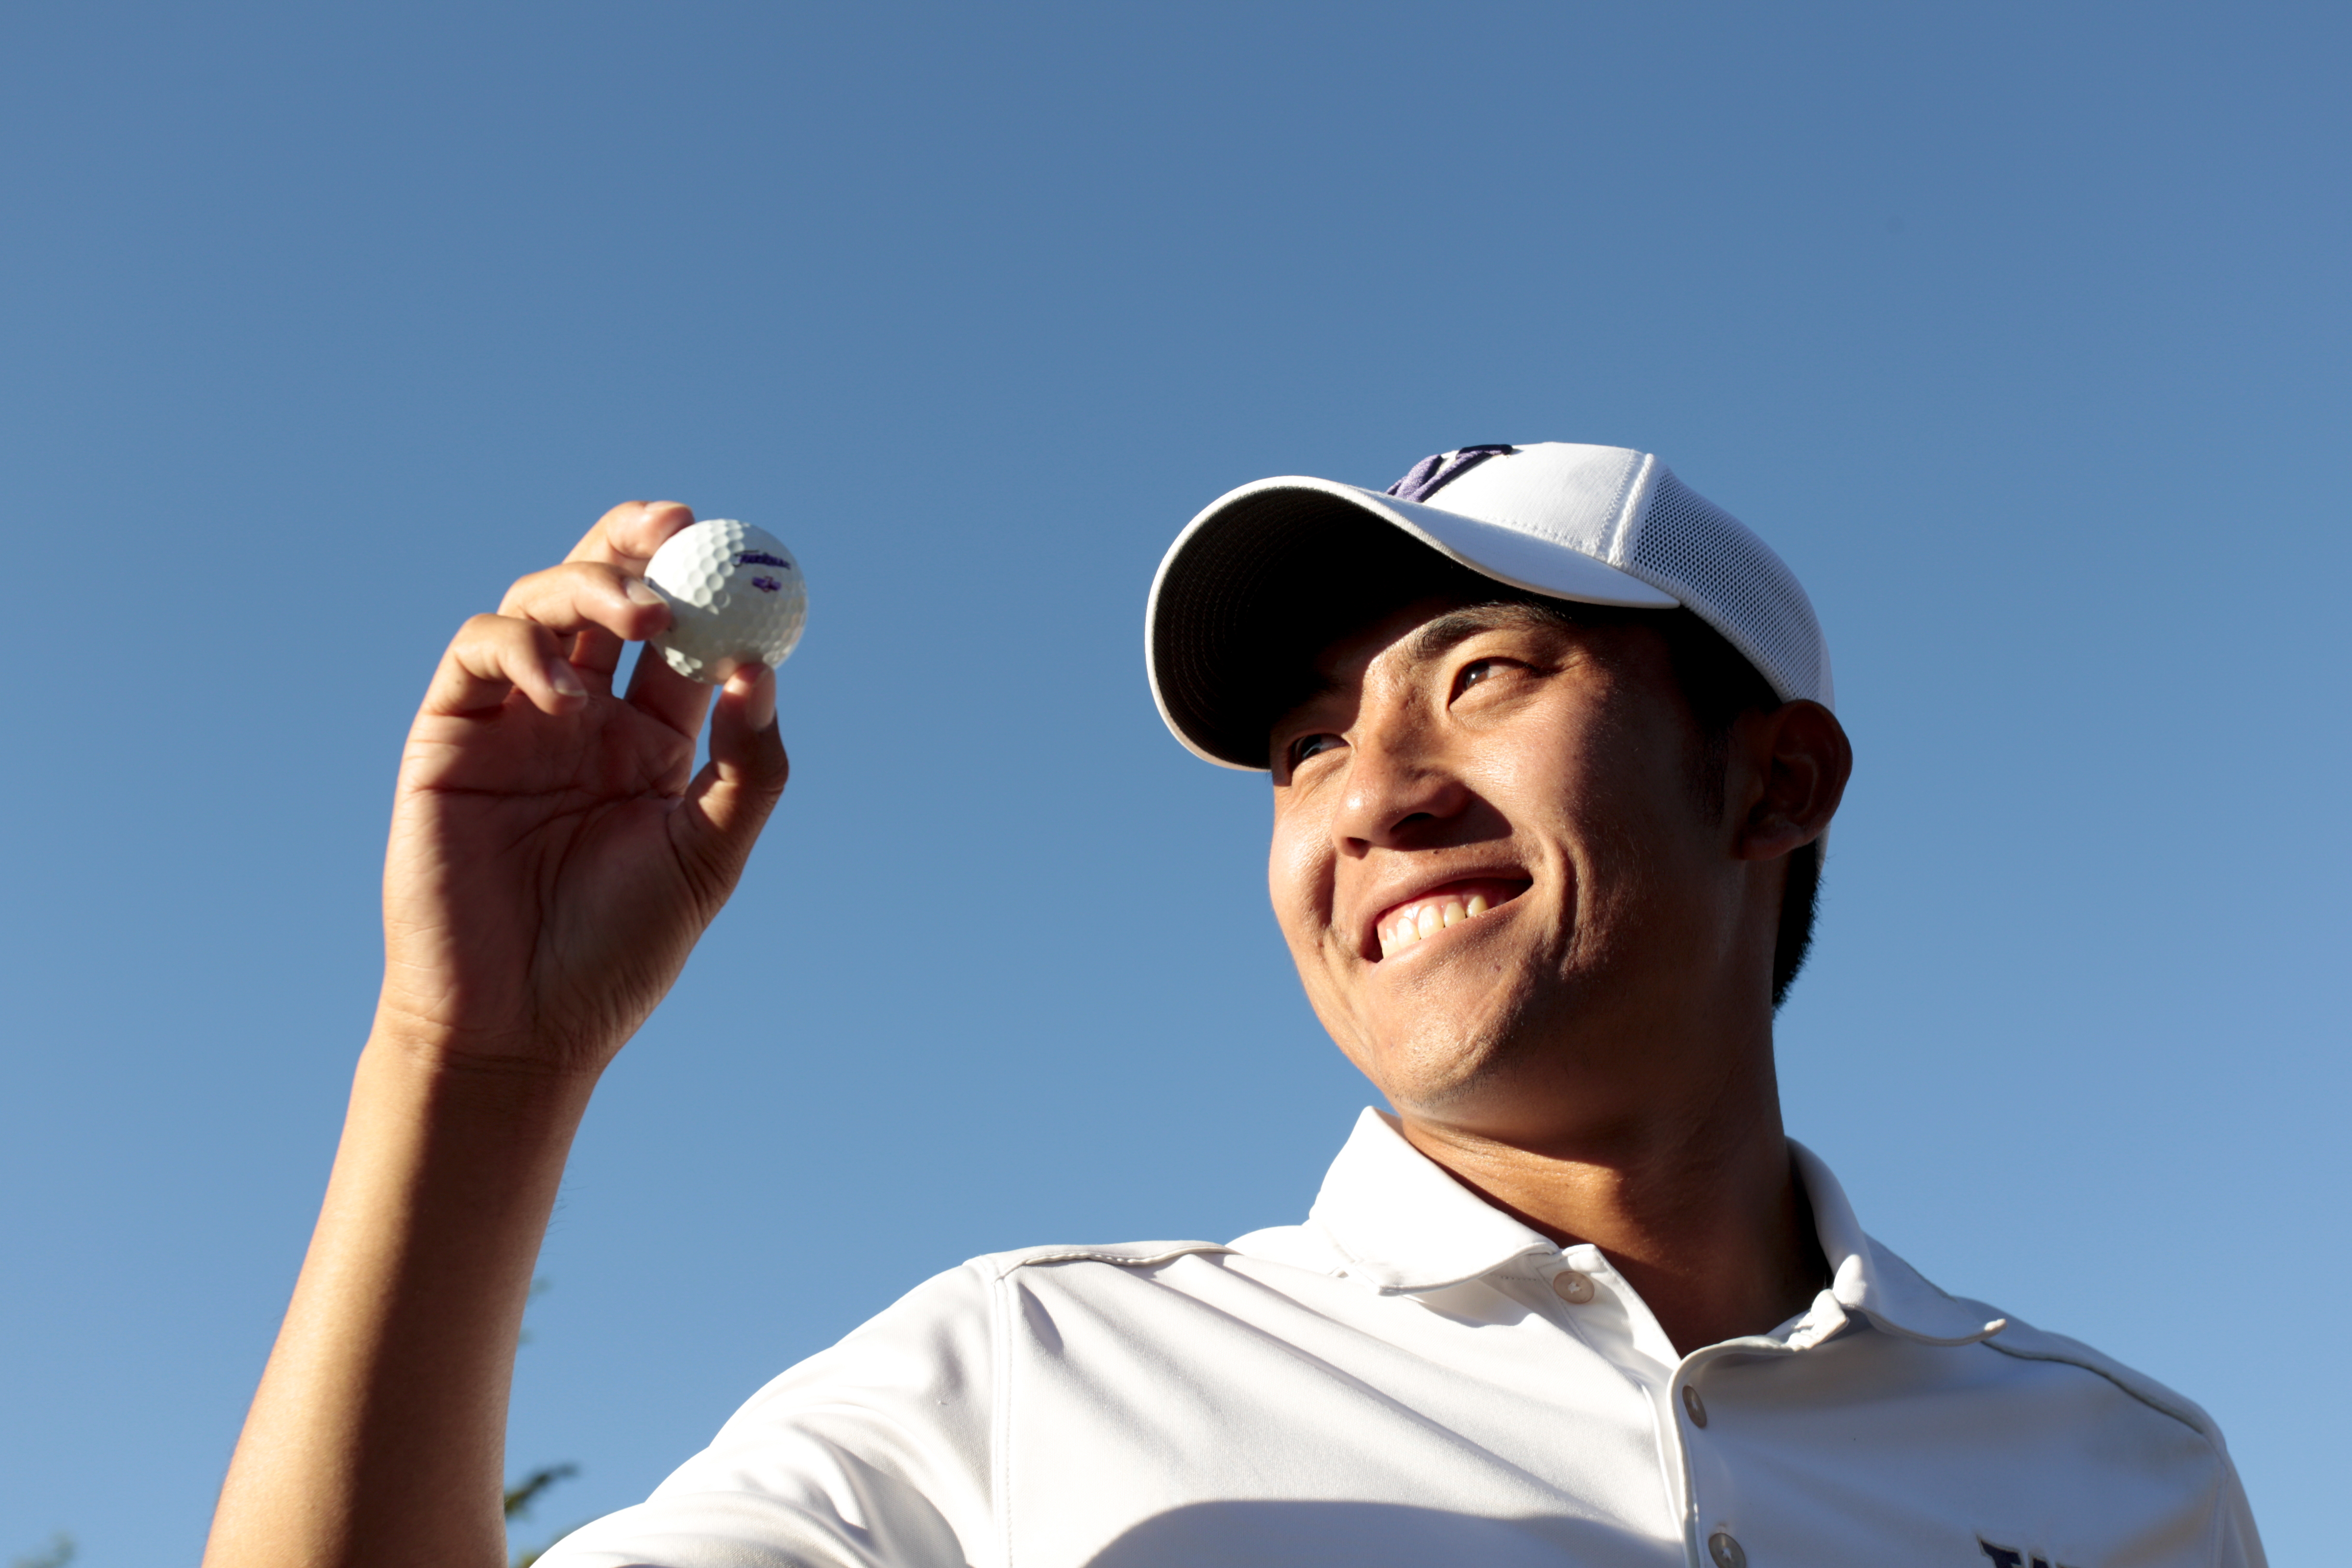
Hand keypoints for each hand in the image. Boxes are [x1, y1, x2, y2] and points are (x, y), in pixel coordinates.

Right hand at [374, 500, 789, 1077]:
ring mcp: (513, 722)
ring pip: (539, 606)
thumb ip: (746, 767)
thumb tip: (759, 671)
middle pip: (601, 598)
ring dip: (590, 589)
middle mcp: (582, 719)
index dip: (699, 582)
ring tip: (642, 617)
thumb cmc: (615, 953)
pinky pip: (480, 654)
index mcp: (649, 741)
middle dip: (633, 548)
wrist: (519, 1026)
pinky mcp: (449, 736)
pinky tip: (568, 701)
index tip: (734, 546)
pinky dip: (524, 652)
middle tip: (679, 533)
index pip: (676, 638)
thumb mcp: (708, 858)